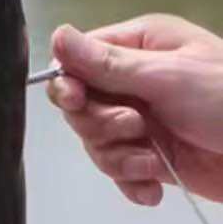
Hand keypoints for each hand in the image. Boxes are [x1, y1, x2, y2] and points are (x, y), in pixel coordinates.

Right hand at [47, 15, 222, 205]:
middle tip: (136, 128)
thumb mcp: (166, 77)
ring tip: (153, 161)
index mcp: (139, 48)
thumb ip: (108, 64)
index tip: (78, 102)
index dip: (69, 86)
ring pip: (96, 146)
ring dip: (121, 160)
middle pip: (81, 110)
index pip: (78, 63)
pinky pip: (117, 173)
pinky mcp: (148, 157)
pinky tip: (154, 185)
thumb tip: (58, 38)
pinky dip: (132, 183)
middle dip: (102, 128)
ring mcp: (141, 122)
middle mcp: (134, 83)